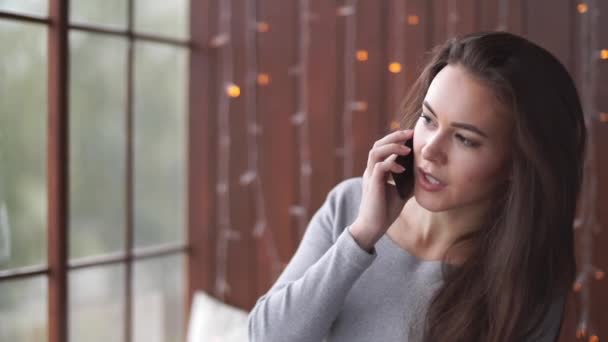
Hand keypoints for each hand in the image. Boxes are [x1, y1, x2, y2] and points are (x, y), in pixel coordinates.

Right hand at [350, 129, 413, 250]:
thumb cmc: (386, 211)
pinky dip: (391, 165)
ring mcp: (370, 177)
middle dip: (394, 137)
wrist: (373, 227)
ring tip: (407, 149)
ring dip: (392, 147)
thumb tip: (424, 172)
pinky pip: (379, 168)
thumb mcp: (401, 191)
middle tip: (410, 133)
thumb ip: (408, 180)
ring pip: (375, 152)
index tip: (411, 135)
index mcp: (376, 170)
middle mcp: (371, 171)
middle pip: (377, 144)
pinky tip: (403, 169)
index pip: (383, 147)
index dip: (396, 139)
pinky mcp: (372, 185)